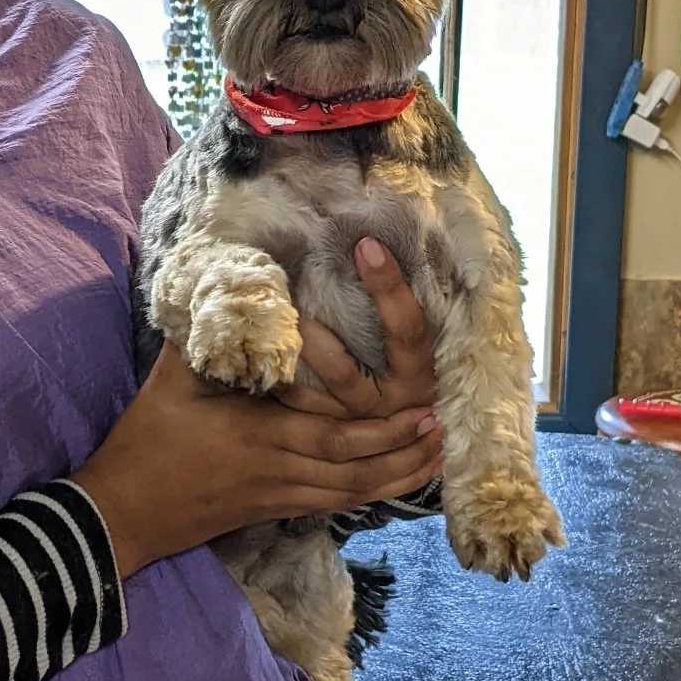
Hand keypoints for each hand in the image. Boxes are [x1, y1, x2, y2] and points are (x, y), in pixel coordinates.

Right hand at [72, 332, 443, 580]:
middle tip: (442, 430)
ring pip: (350, 492)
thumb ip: (214, 336)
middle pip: (354, 468)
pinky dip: (369, 493)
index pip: (333, 436)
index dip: (383, 430)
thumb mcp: (174, 377)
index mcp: (257, 435)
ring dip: (395, 478)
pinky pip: (333, 504)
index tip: (420, 408)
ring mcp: (278, 496)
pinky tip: (393, 481)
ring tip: (434, 458)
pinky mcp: (274, 510)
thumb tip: (240, 282)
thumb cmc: (148, 437)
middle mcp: (278, 470)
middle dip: (402, 452)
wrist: (123, 511)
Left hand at [275, 237, 437, 423]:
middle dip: (315, 342)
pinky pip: (299, 416)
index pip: (407, 328)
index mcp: (419, 372)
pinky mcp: (333, 435)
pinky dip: (278, 391)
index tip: (367, 245)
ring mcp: (357, 424)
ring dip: (287, 368)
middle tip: (288, 302)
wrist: (425, 439)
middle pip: (344, 374)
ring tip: (264, 332)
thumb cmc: (421, 370)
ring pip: (314, 401)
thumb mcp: (423, 343)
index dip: (389, 288)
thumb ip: (406, 306)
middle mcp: (388, 404)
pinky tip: (255, 363)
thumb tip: (377, 242)